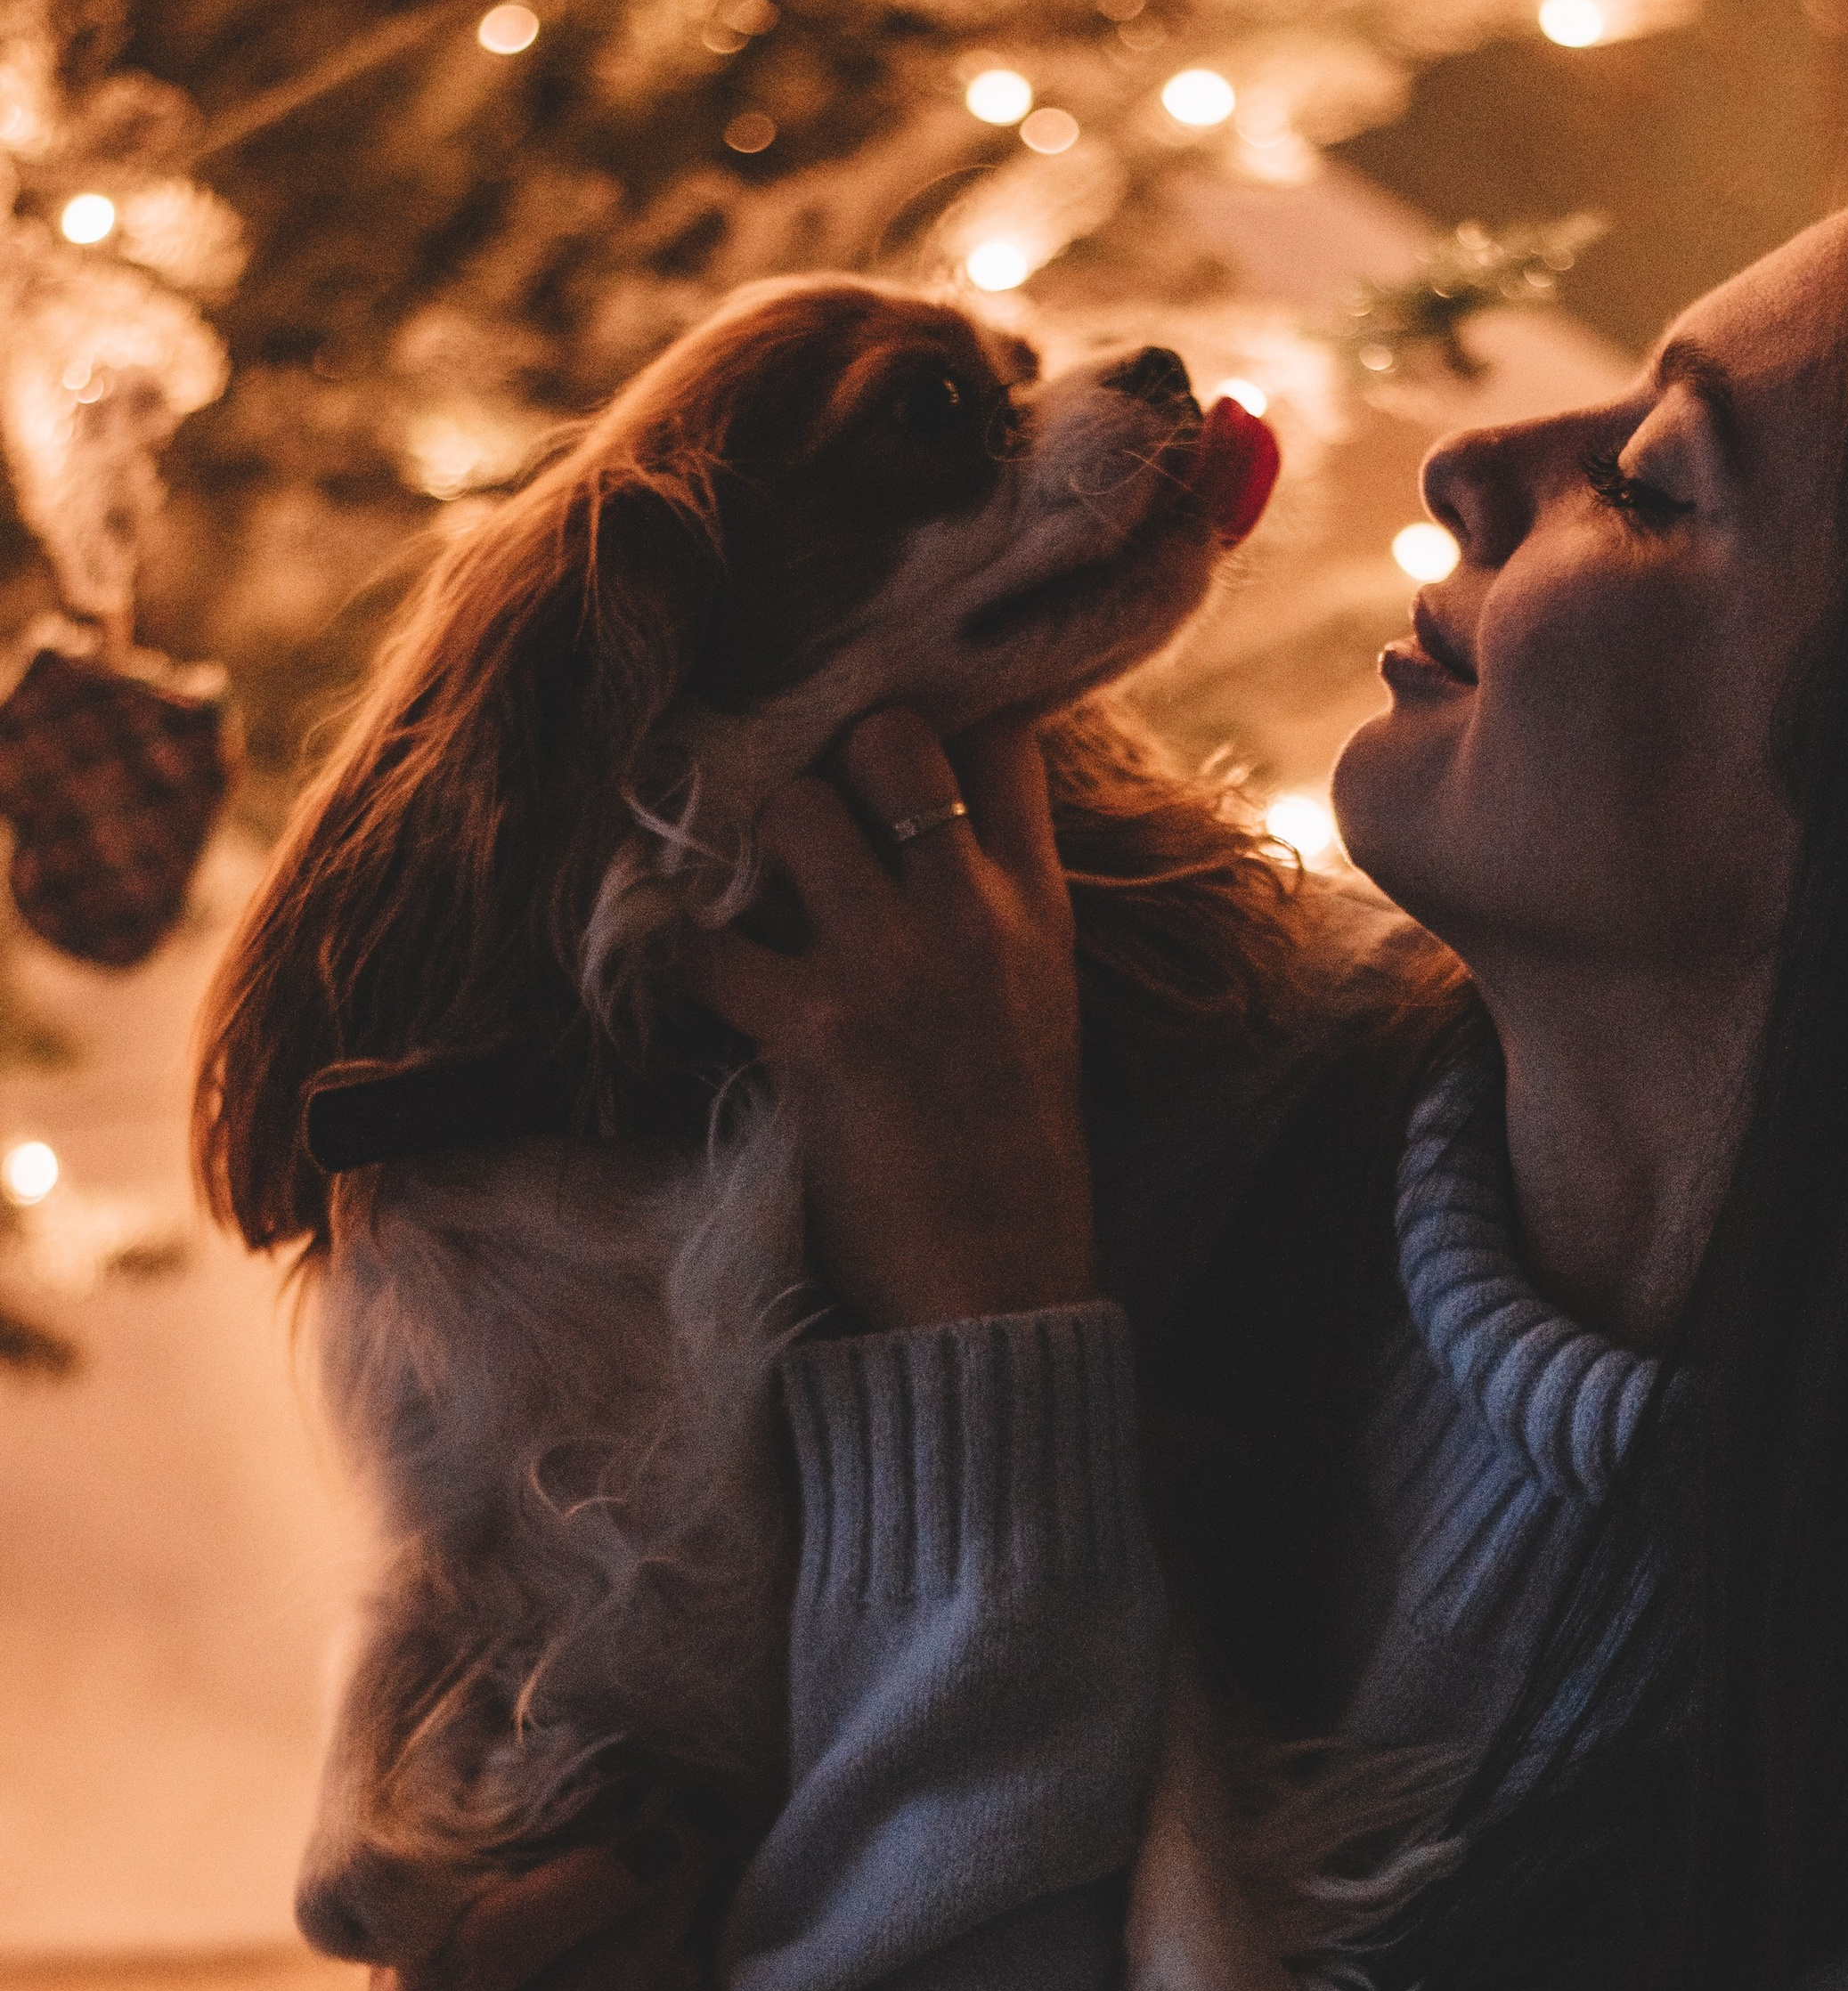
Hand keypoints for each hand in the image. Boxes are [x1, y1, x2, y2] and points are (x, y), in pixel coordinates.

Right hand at [360, 1831, 727, 1990]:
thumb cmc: (498, 1906)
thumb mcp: (472, 1866)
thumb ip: (509, 1832)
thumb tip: (620, 1794)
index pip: (499, 1942)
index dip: (594, 1877)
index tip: (658, 1829)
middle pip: (610, 1969)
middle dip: (669, 1887)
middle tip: (691, 1837)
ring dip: (690, 1934)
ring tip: (672, 1904)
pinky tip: (680, 1972)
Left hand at [679, 707, 1094, 1330]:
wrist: (997, 1283)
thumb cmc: (1011, 1157)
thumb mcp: (1040, 1007)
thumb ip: (991, 911)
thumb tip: (912, 834)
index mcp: (1037, 907)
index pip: (999, 737)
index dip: (932, 707)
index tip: (877, 727)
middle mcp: (971, 915)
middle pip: (890, 737)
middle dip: (827, 750)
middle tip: (787, 796)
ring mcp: (892, 966)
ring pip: (792, 810)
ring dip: (745, 839)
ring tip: (729, 882)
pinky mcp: (816, 1031)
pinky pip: (707, 943)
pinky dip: (672, 947)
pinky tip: (664, 957)